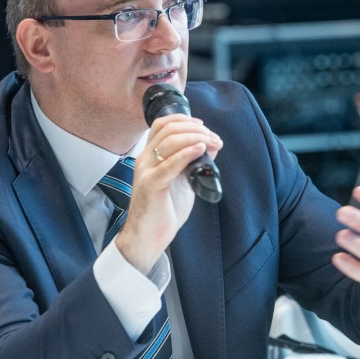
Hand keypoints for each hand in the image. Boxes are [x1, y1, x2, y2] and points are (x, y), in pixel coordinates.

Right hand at [112, 114, 222, 273]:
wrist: (147, 238)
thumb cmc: (164, 212)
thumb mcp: (183, 182)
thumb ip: (193, 164)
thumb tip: (211, 145)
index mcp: (150, 156)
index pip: (162, 125)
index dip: (184, 120)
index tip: (203, 127)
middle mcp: (145, 159)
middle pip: (168, 129)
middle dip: (196, 129)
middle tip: (214, 139)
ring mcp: (146, 171)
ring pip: (170, 141)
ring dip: (196, 138)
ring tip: (213, 143)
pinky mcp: (151, 185)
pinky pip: (169, 164)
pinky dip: (187, 153)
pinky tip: (201, 150)